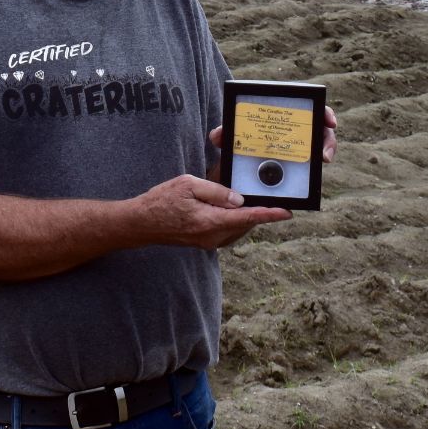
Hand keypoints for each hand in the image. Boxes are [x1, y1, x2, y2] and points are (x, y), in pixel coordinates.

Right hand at [136, 174, 290, 248]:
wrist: (140, 224)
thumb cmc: (161, 201)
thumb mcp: (188, 186)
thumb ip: (216, 192)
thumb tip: (239, 200)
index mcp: (210, 222)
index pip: (247, 218)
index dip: (269, 215)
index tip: (287, 213)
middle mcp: (212, 237)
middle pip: (246, 224)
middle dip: (259, 212)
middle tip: (270, 197)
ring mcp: (208, 242)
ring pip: (238, 229)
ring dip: (247, 216)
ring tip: (251, 200)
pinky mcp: (205, 243)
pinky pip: (228, 231)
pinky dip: (235, 221)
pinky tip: (233, 208)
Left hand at [207, 105, 338, 162]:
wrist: (237, 164)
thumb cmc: (238, 142)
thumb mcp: (231, 139)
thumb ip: (224, 136)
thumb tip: (217, 136)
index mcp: (281, 113)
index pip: (307, 106)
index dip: (322, 111)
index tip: (328, 120)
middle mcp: (295, 127)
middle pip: (320, 125)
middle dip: (327, 133)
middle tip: (326, 142)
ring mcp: (300, 143)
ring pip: (321, 143)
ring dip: (327, 148)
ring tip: (324, 158)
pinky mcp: (301, 161)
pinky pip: (313, 162)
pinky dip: (317, 165)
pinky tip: (318, 169)